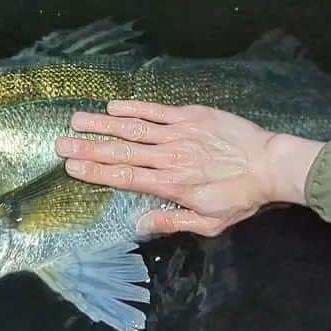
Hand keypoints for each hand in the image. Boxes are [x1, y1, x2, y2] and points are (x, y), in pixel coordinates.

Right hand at [55, 100, 323, 236]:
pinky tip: (113, 107)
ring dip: (102, 124)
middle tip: (60, 144)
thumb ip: (172, 221)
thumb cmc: (241, 198)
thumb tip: (139, 223)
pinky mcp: (191, 115)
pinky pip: (156, 111)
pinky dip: (133, 108)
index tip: (71, 167)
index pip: (124, 178)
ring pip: (132, 129)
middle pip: (120, 153)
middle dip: (88, 149)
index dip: (95, 172)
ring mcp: (178, 133)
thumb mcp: (209, 223)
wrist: (270, 165)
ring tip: (76, 120)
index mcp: (171, 185)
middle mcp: (169, 157)